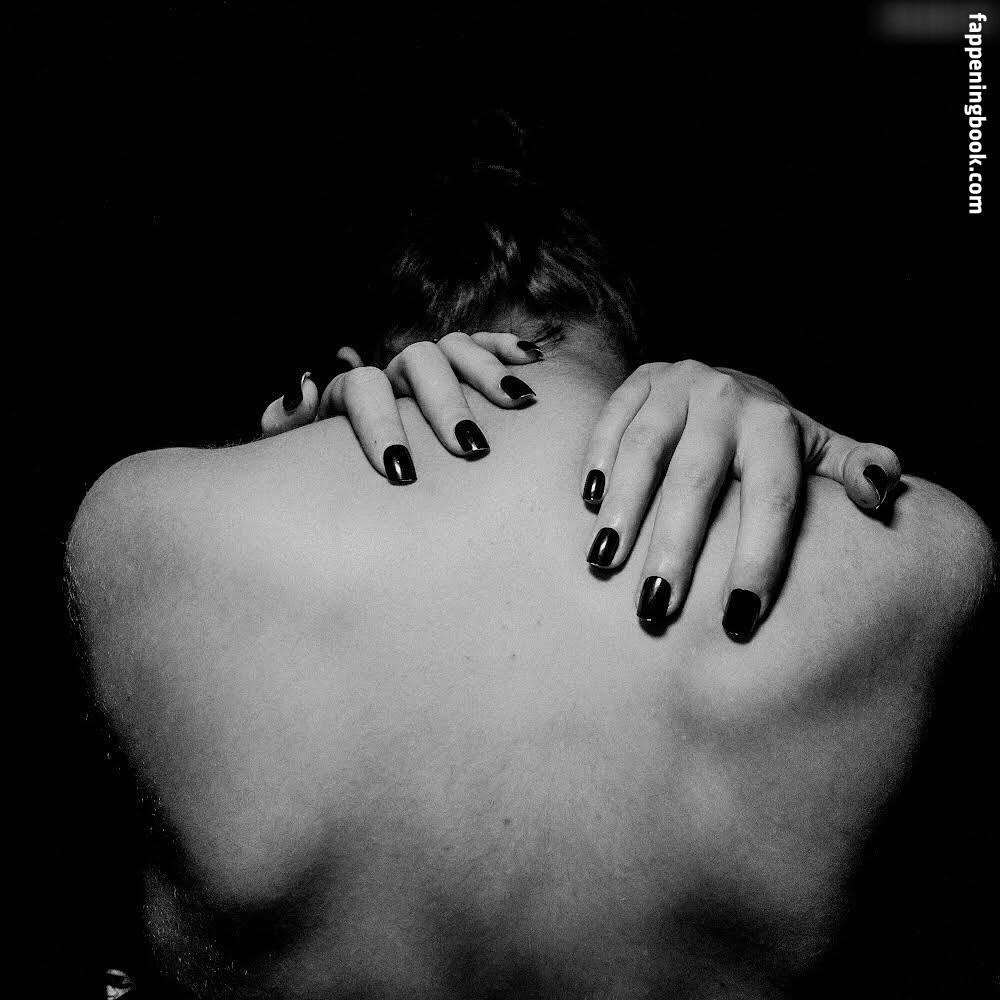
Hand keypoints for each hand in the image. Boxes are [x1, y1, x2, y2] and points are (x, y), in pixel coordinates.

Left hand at [261, 333, 543, 481]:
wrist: (343, 480)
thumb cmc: (324, 474)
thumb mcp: (293, 453)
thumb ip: (287, 422)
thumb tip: (302, 387)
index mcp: (350, 393)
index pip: (363, 387)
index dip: (381, 424)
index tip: (403, 472)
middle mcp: (390, 373)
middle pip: (419, 362)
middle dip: (446, 403)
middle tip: (471, 448)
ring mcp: (426, 369)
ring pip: (456, 348)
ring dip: (487, 371)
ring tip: (521, 402)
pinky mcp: (457, 370)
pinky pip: (483, 344)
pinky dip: (505, 347)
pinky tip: (532, 362)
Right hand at [580, 361, 901, 638]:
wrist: (725, 382)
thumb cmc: (770, 440)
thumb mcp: (818, 451)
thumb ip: (855, 468)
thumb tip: (884, 493)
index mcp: (777, 423)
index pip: (771, 497)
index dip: (758, 559)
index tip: (739, 618)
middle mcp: (727, 398)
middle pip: (698, 478)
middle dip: (675, 546)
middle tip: (656, 608)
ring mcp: (678, 385)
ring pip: (646, 448)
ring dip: (624, 506)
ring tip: (605, 561)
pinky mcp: (637, 380)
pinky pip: (612, 418)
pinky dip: (597, 458)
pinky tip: (589, 504)